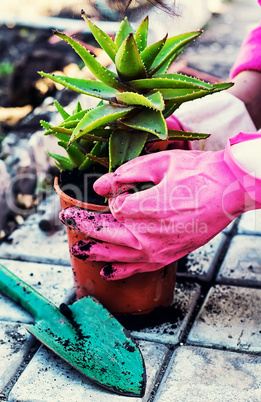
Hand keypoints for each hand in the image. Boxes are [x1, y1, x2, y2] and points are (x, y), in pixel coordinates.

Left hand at [60, 132, 260, 279]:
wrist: (230, 192)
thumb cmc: (198, 173)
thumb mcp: (162, 163)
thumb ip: (128, 172)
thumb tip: (101, 186)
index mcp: (147, 207)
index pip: (113, 207)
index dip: (109, 198)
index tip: (112, 190)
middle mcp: (150, 233)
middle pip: (107, 232)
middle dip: (84, 225)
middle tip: (65, 218)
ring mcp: (159, 248)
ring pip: (118, 254)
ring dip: (95, 250)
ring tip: (78, 249)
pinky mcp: (169, 256)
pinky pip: (139, 268)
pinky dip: (121, 271)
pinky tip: (106, 271)